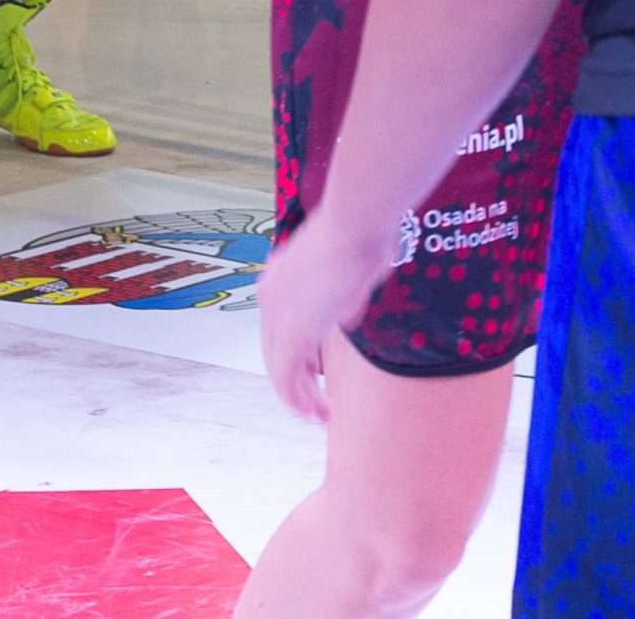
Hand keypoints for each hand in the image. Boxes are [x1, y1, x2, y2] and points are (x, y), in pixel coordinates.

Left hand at [258, 208, 394, 423]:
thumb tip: (345, 321)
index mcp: (280, 275)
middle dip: (296, 376)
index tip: (316, 365)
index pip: (281, 323)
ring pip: (280, 369)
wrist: (358, 221)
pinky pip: (288, 378)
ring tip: (318, 414)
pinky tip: (318, 411)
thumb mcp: (354, 265)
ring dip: (300, 395)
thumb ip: (347, 296)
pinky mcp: (293, 333)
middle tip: (315, 397)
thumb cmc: (364, 230)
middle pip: (275, 349)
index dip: (299, 348)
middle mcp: (270, 296)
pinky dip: (301, 399)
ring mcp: (278, 315)